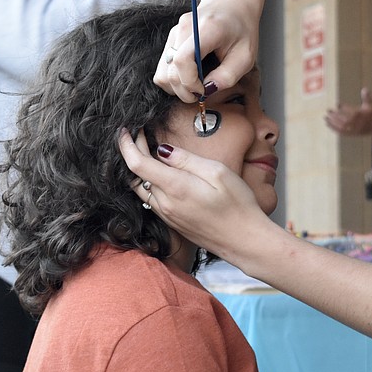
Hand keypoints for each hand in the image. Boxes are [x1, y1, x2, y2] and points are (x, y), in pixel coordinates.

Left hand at [118, 129, 270, 258]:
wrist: (245, 241)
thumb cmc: (238, 205)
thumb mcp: (218, 173)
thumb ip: (187, 160)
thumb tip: (162, 150)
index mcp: (175, 187)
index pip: (137, 164)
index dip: (127, 145)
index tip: (126, 130)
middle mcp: (165, 204)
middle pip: (136, 175)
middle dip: (135, 152)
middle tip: (142, 135)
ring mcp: (168, 216)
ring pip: (142, 189)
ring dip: (141, 169)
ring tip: (150, 152)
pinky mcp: (173, 223)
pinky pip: (152, 200)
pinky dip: (150, 183)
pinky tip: (163, 174)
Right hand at [154, 0, 262, 100]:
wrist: (232, 3)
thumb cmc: (242, 29)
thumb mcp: (245, 56)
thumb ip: (227, 76)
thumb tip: (207, 91)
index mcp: (206, 30)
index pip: (183, 60)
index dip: (190, 83)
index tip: (203, 90)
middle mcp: (184, 29)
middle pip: (169, 71)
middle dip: (184, 90)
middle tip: (202, 93)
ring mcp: (174, 32)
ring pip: (162, 72)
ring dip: (177, 86)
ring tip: (196, 86)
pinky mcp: (171, 38)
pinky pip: (163, 67)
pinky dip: (174, 78)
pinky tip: (191, 77)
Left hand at [325, 87, 371, 135]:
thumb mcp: (370, 104)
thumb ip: (366, 97)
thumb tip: (364, 89)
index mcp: (358, 114)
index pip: (347, 110)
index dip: (341, 107)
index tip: (337, 104)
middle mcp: (354, 122)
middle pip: (341, 118)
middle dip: (334, 115)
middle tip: (327, 111)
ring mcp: (352, 129)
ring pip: (340, 126)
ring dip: (332, 122)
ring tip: (325, 119)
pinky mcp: (352, 133)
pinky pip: (341, 132)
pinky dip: (334, 129)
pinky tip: (328, 125)